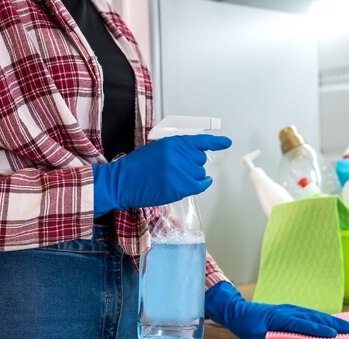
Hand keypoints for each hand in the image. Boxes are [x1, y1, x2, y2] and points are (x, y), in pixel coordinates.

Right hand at [92, 134, 230, 215]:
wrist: (122, 182)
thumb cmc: (136, 168)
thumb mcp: (157, 150)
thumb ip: (176, 150)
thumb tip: (195, 156)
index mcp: (172, 142)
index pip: (199, 141)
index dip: (216, 142)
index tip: (227, 142)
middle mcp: (178, 155)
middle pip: (200, 160)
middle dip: (192, 165)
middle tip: (176, 170)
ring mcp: (179, 172)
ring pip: (200, 174)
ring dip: (192, 177)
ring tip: (173, 178)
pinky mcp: (179, 187)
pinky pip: (200, 185)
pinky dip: (201, 185)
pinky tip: (196, 184)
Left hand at [205, 282, 348, 338]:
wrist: (237, 311)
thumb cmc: (246, 324)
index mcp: (279, 317)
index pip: (302, 324)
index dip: (318, 329)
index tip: (332, 333)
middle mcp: (287, 311)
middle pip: (313, 317)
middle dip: (332, 323)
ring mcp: (289, 309)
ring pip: (312, 314)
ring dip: (329, 319)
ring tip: (345, 326)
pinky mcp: (289, 310)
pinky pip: (307, 314)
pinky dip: (320, 317)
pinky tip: (328, 322)